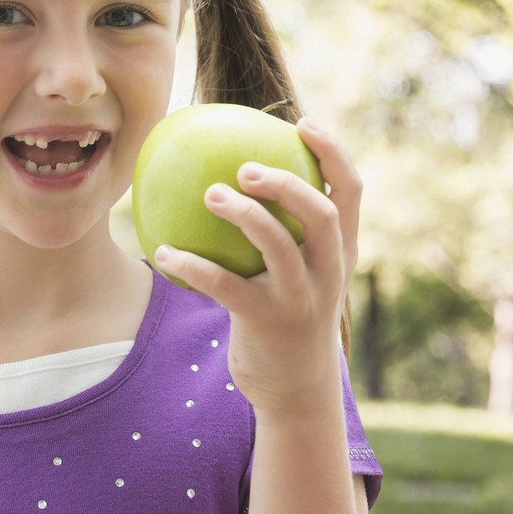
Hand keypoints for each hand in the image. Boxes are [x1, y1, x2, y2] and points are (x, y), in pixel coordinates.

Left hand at [154, 118, 360, 417]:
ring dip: (241, 214)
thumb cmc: (288, 315)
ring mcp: (301, 298)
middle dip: (286, 183)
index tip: (302, 124)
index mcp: (340, 251)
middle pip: (320, 213)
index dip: (333, 153)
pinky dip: (191, 266)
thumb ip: (286, 232)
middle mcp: (328, 271)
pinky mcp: (266, 322)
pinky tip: (162, 253)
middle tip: (246, 167)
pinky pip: (225, 286)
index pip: (351, 193)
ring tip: (209, 194)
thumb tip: (234, 177)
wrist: (296, 390)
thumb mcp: (301, 273)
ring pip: (277, 245)